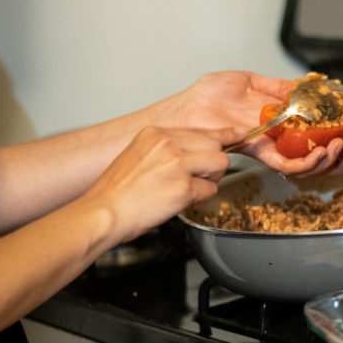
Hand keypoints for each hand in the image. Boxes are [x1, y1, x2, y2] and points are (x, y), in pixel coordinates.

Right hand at [81, 126, 243, 241]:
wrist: (103, 213)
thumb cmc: (118, 192)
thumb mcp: (139, 155)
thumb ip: (168, 149)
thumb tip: (197, 150)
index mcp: (156, 133)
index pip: (202, 129)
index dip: (224, 134)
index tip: (240, 132)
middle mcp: (168, 143)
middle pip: (217, 145)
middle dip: (213, 164)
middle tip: (196, 178)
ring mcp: (177, 164)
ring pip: (220, 165)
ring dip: (209, 181)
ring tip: (184, 190)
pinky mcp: (184, 187)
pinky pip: (211, 191)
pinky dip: (199, 199)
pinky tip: (178, 201)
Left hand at [160, 71, 342, 175]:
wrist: (187, 111)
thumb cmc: (208, 97)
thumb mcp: (250, 81)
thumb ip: (279, 86)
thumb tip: (308, 84)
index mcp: (279, 122)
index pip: (314, 133)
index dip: (336, 135)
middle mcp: (277, 140)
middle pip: (316, 155)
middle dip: (340, 156)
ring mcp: (269, 149)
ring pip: (306, 165)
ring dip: (328, 160)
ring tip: (339, 148)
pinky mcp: (258, 154)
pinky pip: (285, 166)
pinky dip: (306, 164)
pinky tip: (319, 154)